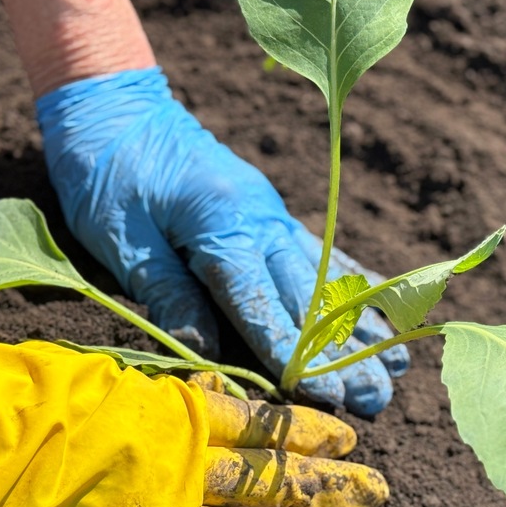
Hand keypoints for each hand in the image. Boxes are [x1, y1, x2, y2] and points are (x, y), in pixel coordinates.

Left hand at [35, 66, 408, 415]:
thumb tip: (205, 352)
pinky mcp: (271, 215)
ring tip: (399, 366)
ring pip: (326, 279)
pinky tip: (382, 313)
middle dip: (343, 354)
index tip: (323, 394)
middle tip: (376, 400)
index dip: (292, 353)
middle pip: (308, 297)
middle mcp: (260, 219)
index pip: (261, 301)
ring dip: (361, 326)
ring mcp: (272, 215)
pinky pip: (322, 255)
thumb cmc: (106, 171)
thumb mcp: (119, 235)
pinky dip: (355, 287)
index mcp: (221, 223)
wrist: (117, 106)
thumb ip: (166, 291)